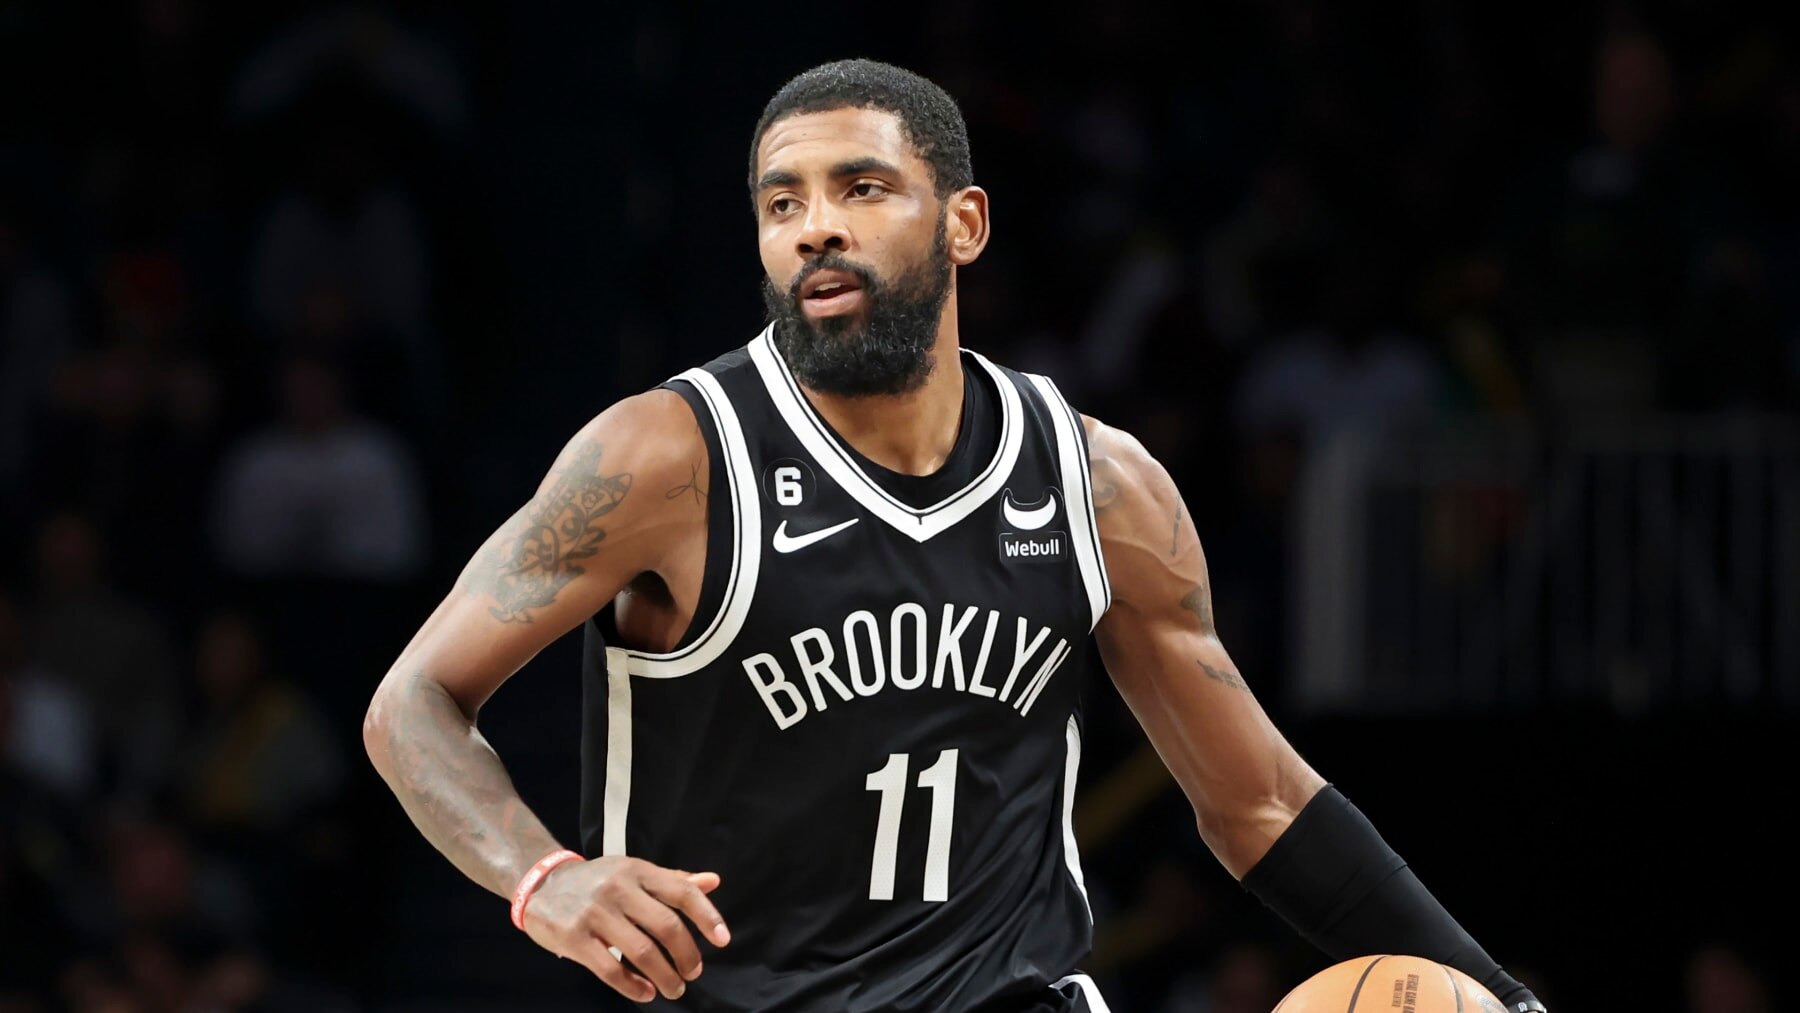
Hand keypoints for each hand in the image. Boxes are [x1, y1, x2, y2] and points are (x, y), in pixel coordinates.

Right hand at [520, 855, 730, 1002]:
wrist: (540, 884)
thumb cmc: (596, 880)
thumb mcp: (633, 872)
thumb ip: (671, 880)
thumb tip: (712, 881)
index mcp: (638, 871)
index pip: (682, 892)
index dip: (707, 916)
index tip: (723, 940)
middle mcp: (619, 889)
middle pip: (666, 926)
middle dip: (687, 955)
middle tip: (694, 972)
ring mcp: (595, 913)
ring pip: (642, 952)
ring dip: (665, 976)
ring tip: (674, 988)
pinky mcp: (574, 937)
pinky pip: (611, 969)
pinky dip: (633, 986)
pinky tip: (646, 992)